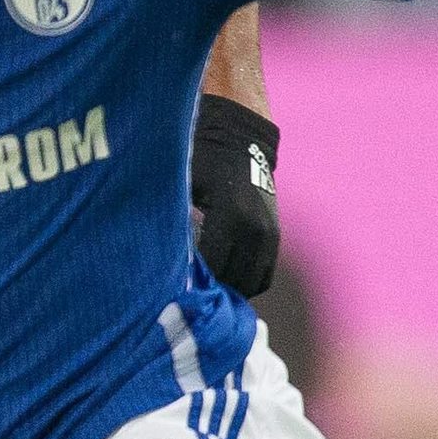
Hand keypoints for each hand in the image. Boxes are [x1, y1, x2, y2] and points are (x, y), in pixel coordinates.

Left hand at [189, 99, 281, 297]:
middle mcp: (255, 230)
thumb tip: (161, 260)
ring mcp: (269, 235)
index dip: (194, 283)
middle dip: (212, 291)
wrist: (241, 140)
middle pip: (234, 280)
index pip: (213, 266)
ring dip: (231, 290)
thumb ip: (177, 221)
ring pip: (252, 283)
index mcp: (230, 217)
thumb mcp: (184, 185)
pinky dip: (247, 283)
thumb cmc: (204, 162)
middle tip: (189, 297)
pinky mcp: (276, 236)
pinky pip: (265, 275)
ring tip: (208, 293)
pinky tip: (226, 282)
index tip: (175, 291)